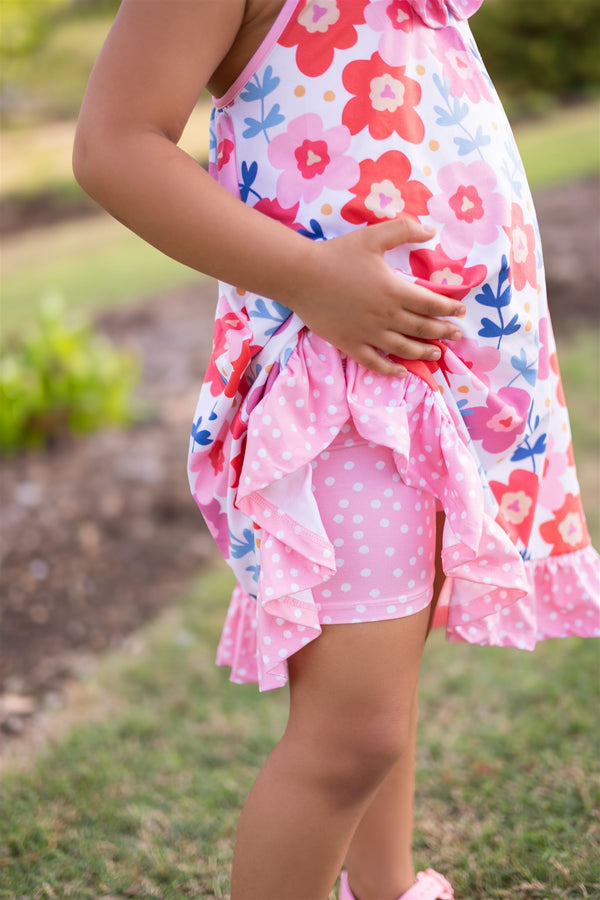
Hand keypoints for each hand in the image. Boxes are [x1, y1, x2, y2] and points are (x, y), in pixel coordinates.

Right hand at [287, 217, 465, 375]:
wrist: (300, 275)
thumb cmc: (337, 254)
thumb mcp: (373, 235)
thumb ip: (405, 230)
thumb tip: (432, 231)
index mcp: (395, 291)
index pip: (431, 304)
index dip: (450, 308)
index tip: (461, 311)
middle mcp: (386, 317)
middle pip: (422, 328)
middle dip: (443, 332)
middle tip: (456, 335)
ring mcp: (368, 334)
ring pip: (403, 348)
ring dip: (423, 352)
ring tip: (436, 353)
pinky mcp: (350, 344)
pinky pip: (374, 363)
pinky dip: (390, 370)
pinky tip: (401, 372)